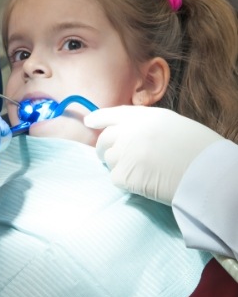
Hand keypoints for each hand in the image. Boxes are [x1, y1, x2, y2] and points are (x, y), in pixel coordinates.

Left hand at [84, 106, 222, 203]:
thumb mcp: (170, 124)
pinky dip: (125, 181)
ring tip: (141, 170)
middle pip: (104, 139)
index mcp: (143, 116)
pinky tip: (143, 182)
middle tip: (107, 156)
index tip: (88, 121)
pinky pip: (115, 177)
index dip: (99, 118)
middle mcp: (129, 131)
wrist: (208, 173)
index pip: (112, 114)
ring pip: (108, 159)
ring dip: (118, 165)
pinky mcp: (124, 175)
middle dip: (103, 147)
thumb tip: (125, 133)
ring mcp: (125, 153)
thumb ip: (145, 125)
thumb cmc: (196, 149)